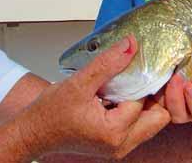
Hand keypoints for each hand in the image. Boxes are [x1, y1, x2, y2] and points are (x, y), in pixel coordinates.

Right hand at [17, 36, 169, 158]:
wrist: (32, 133)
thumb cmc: (49, 113)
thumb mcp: (79, 83)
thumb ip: (107, 63)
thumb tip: (131, 44)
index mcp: (114, 132)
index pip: (146, 101)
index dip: (147, 79)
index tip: (147, 62)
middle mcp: (120, 145)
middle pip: (159, 117)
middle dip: (156, 95)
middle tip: (147, 73)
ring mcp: (119, 147)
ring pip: (152, 122)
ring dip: (147, 102)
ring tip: (135, 82)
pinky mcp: (116, 144)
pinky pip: (140, 126)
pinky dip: (138, 110)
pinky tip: (125, 93)